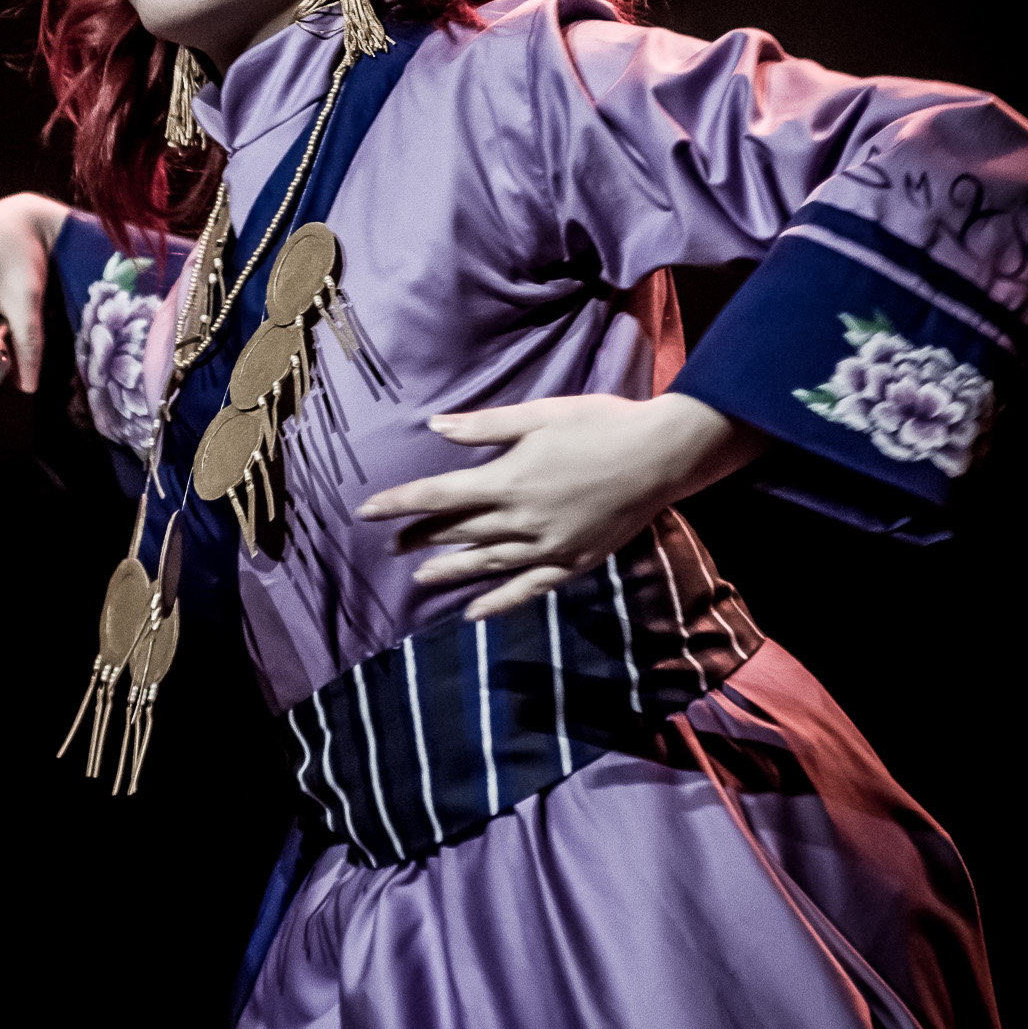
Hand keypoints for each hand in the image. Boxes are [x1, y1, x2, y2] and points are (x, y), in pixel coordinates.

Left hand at [357, 393, 765, 618]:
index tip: (365, 512)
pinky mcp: (572, 562)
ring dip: (449, 571)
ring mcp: (547, 547)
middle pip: (458, 532)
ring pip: (486, 564)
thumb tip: (434, 429)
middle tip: (392, 544)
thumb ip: (484, 427)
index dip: (398, 504)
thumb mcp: (538, 415)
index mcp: (507, 480)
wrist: (662, 455)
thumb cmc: (600, 424)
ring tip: (420, 578)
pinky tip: (473, 613)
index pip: (437, 496)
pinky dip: (498, 603)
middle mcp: (521, 520)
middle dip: (420, 537)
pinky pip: (527, 588)